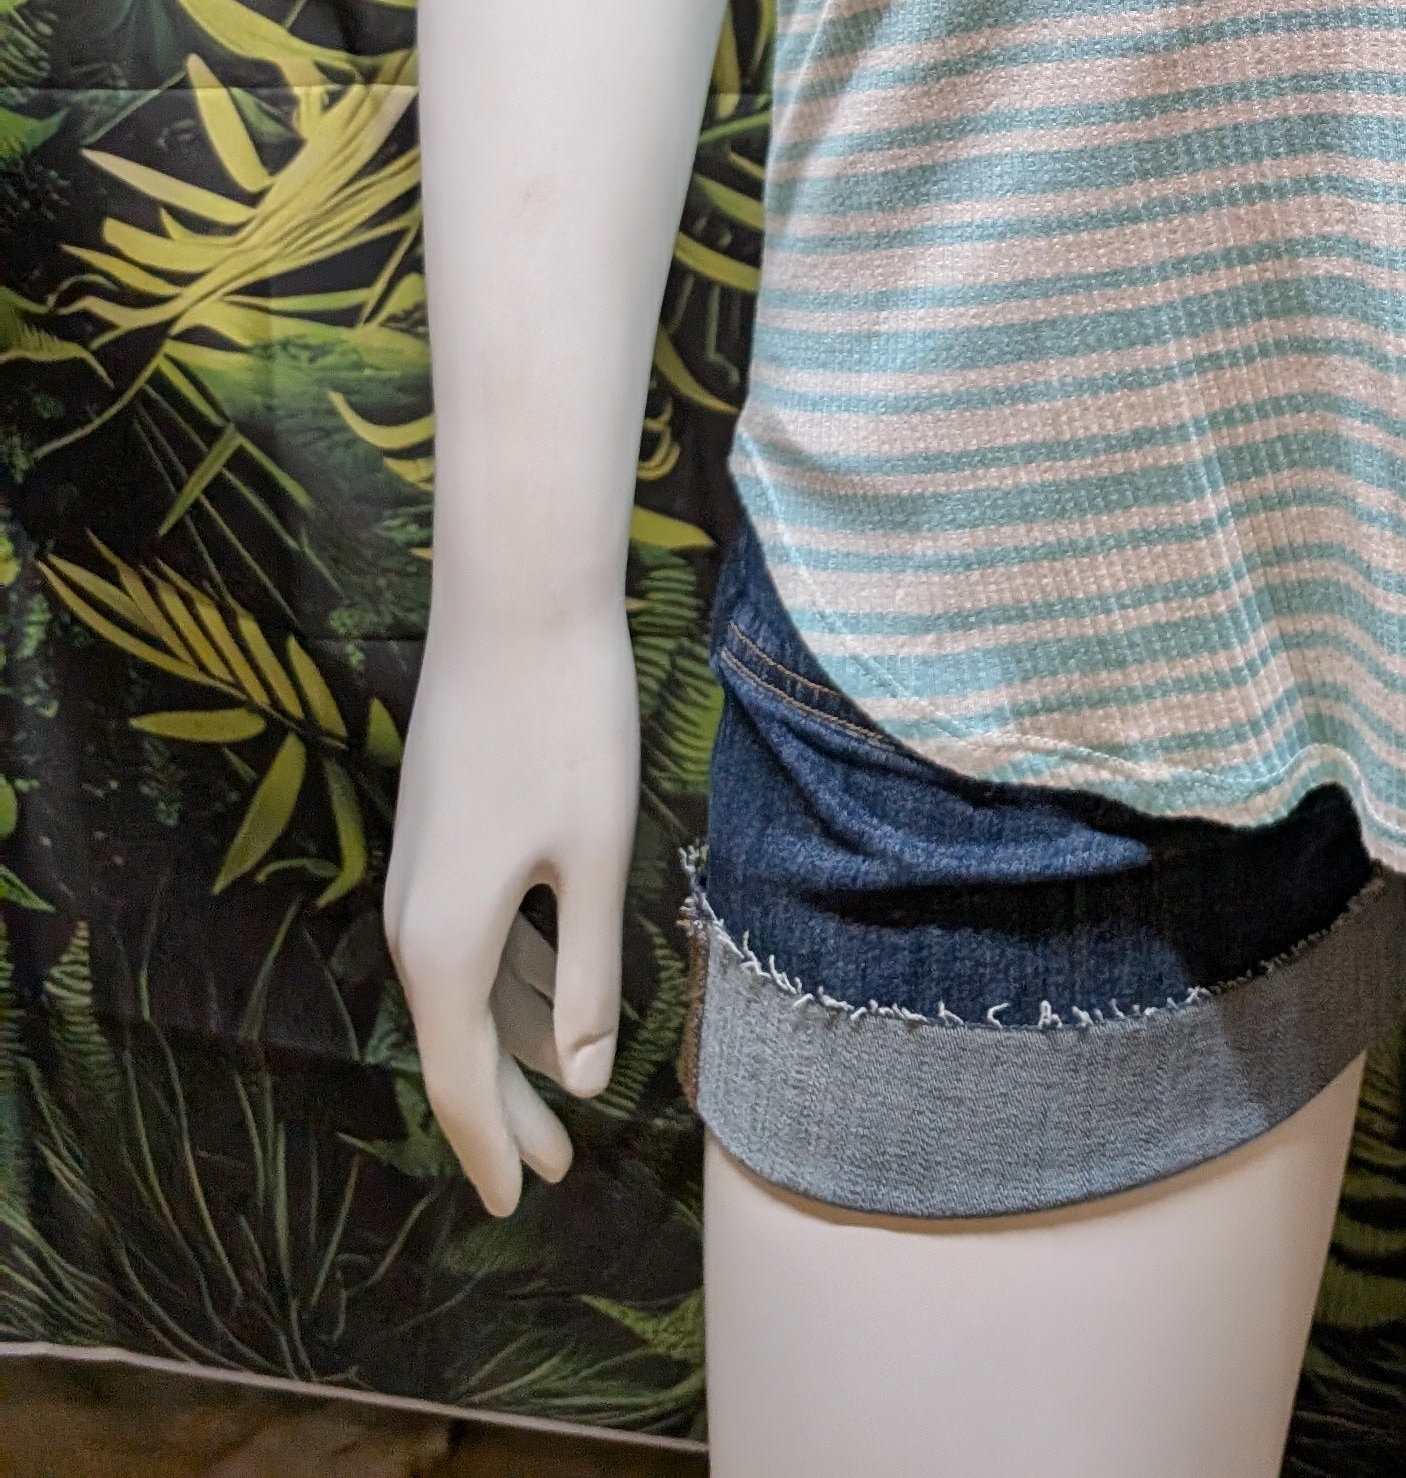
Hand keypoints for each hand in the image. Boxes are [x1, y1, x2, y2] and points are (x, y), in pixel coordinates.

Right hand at [382, 596, 640, 1215]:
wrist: (516, 601)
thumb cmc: (567, 726)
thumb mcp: (594, 859)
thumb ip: (586, 972)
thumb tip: (588, 1076)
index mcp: (443, 941)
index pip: (463, 1079)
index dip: (494, 1144)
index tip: (521, 1202)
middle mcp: (415, 917)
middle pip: (460, 1041)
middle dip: (509, 1107)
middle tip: (554, 1171)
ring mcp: (424, 871)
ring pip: (470, 984)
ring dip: (520, 1037)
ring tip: (573, 1090)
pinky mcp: (444, 829)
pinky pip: (475, 932)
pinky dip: (516, 974)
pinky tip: (559, 988)